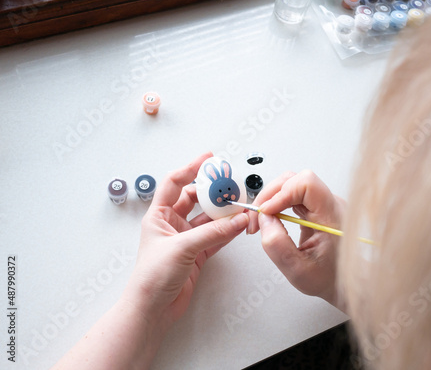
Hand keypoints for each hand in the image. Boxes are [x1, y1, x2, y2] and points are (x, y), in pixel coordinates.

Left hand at [123, 152, 248, 331]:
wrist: (153, 309)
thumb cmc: (152, 277)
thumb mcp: (181, 248)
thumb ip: (212, 232)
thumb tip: (236, 220)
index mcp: (159, 216)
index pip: (175, 183)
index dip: (191, 168)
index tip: (209, 159)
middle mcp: (173, 224)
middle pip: (196, 199)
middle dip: (213, 191)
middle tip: (230, 183)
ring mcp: (186, 239)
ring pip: (209, 219)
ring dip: (225, 213)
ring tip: (241, 205)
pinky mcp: (197, 255)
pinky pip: (216, 237)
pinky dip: (228, 231)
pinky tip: (239, 225)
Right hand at [247, 170, 345, 306]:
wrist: (346, 282)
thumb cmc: (329, 278)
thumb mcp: (298, 271)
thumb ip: (278, 245)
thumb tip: (264, 219)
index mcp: (332, 216)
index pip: (307, 184)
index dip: (282, 194)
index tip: (267, 212)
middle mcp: (330, 204)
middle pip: (294, 179)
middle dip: (269, 195)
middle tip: (257, 218)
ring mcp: (323, 204)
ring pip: (291, 184)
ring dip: (270, 199)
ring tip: (261, 220)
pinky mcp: (316, 207)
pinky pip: (292, 194)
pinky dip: (276, 203)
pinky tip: (270, 218)